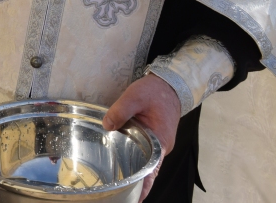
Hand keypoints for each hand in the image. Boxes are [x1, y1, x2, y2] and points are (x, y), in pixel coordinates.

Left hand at [103, 74, 180, 201]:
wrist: (168, 84)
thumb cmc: (155, 91)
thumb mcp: (134, 96)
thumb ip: (120, 111)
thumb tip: (108, 126)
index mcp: (160, 140)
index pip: (152, 170)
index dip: (144, 185)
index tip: (136, 199)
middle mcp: (161, 146)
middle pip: (148, 170)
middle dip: (136, 183)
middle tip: (121, 194)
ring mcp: (158, 143)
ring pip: (145, 162)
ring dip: (135, 172)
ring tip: (119, 185)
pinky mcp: (153, 138)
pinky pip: (144, 153)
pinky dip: (135, 160)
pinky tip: (123, 164)